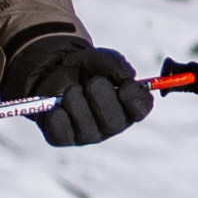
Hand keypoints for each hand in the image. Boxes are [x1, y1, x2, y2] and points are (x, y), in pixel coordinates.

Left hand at [4, 28, 155, 150]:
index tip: (124, 86)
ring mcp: (88, 134)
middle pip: (114, 123)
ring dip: (77, 103)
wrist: (56, 68)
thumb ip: (119, 68)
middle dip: (101, 99)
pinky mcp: (64, 138)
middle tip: (93, 82)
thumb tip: (127, 81)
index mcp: (127, 105)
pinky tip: (57, 106)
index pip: (140, 110)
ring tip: (71, 90)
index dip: (134, 100)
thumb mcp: (104, 59)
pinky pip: (62, 134)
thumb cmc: (88, 67)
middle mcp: (110, 125)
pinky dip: (58, 116)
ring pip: (87, 130)